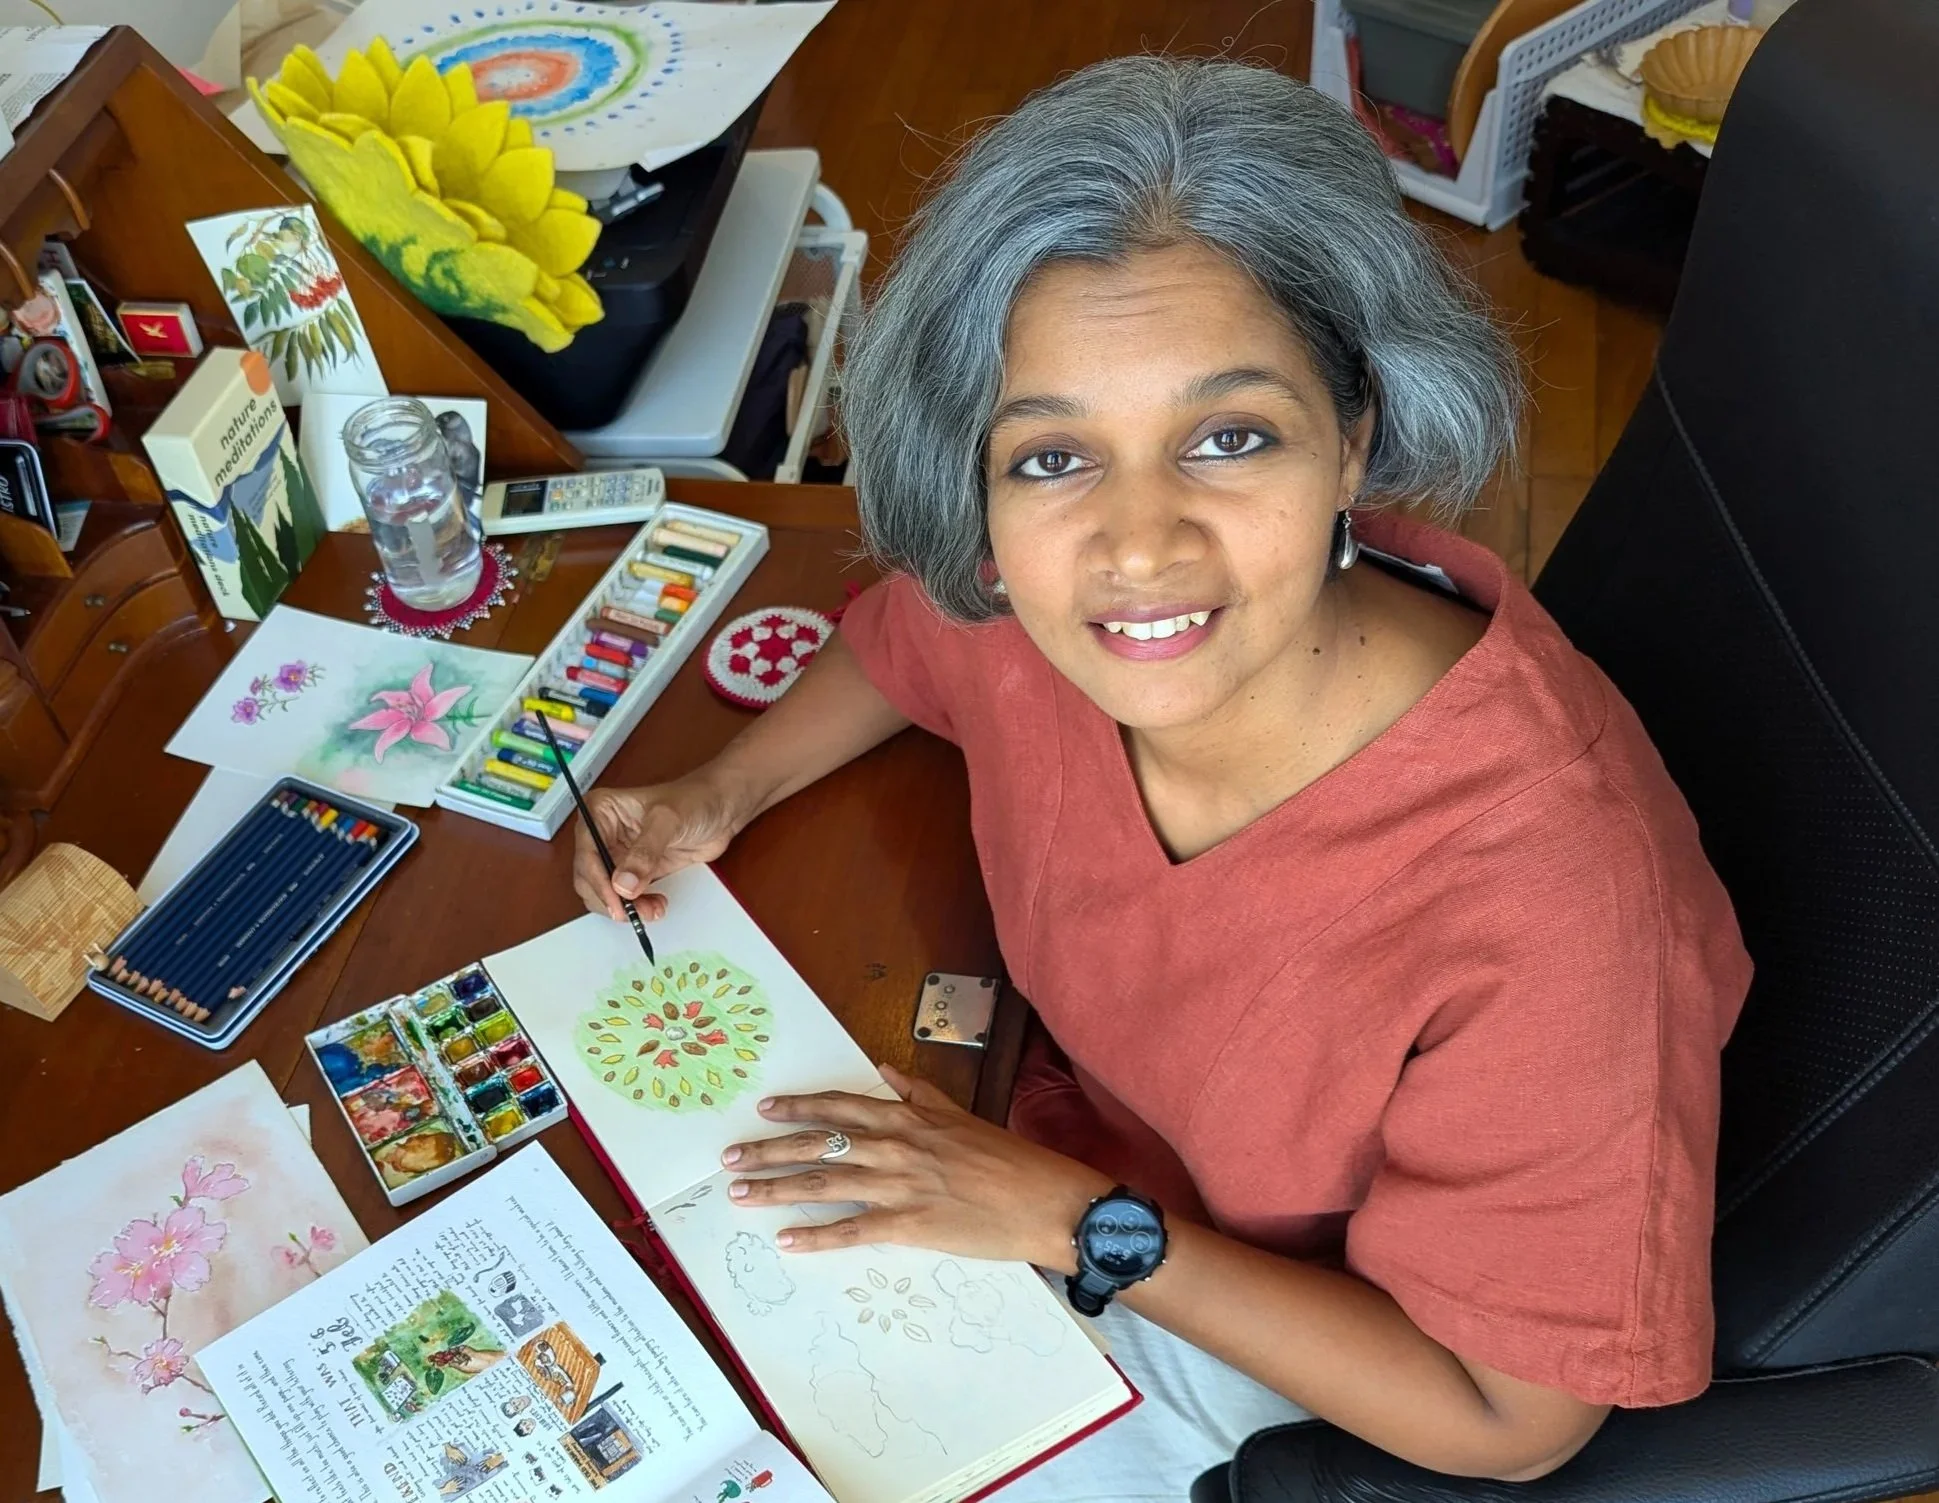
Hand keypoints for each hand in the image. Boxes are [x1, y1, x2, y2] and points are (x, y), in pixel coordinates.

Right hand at [571, 773, 749, 921]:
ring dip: (623, 906)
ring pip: (605, 891)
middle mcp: (603, 833)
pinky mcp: (636, 871)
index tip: (616, 900)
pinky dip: (635, 906)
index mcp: (600, 811)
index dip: (598, 880)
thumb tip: (623, 884)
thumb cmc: (696, 799)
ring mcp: (619, 854)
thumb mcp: (668, 820)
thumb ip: (645, 852)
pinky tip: (654, 905)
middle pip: (589, 876)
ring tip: (651, 908)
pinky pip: (625, 897)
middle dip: (610, 897)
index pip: (587, 852)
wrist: (723, 808)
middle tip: (633, 911)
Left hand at [720, 1064, 1113, 1267]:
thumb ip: (919, 1093)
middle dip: (768, 1150)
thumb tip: (887, 1067)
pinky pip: (851, 1230)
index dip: (798, 1107)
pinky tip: (787, 1241)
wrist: (1045, 1200)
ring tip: (740, 1196)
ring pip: (823, 1182)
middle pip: (817, 1143)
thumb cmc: (1008, 1159)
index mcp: (907, 1118)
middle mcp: (894, 1147)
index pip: (839, 1106)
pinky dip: (816, 1236)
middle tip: (729, 1158)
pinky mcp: (908, 1226)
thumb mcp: (960, 1115)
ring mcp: (898, 1186)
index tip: (764, 1108)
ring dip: (776, 1189)